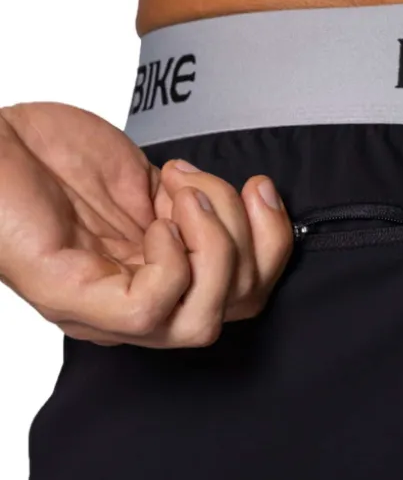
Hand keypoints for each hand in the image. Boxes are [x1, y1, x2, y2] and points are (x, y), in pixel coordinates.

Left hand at [0, 102, 292, 346]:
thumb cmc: (54, 156)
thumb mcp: (152, 183)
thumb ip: (201, 210)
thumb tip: (257, 208)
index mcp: (164, 283)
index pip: (247, 297)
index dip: (272, 244)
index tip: (256, 188)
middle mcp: (142, 309)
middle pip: (239, 311)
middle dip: (247, 238)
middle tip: (201, 186)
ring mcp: (111, 314)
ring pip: (203, 322)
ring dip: (214, 246)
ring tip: (179, 193)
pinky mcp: (82, 305)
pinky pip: (154, 308)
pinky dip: (172, 259)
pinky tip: (152, 220)